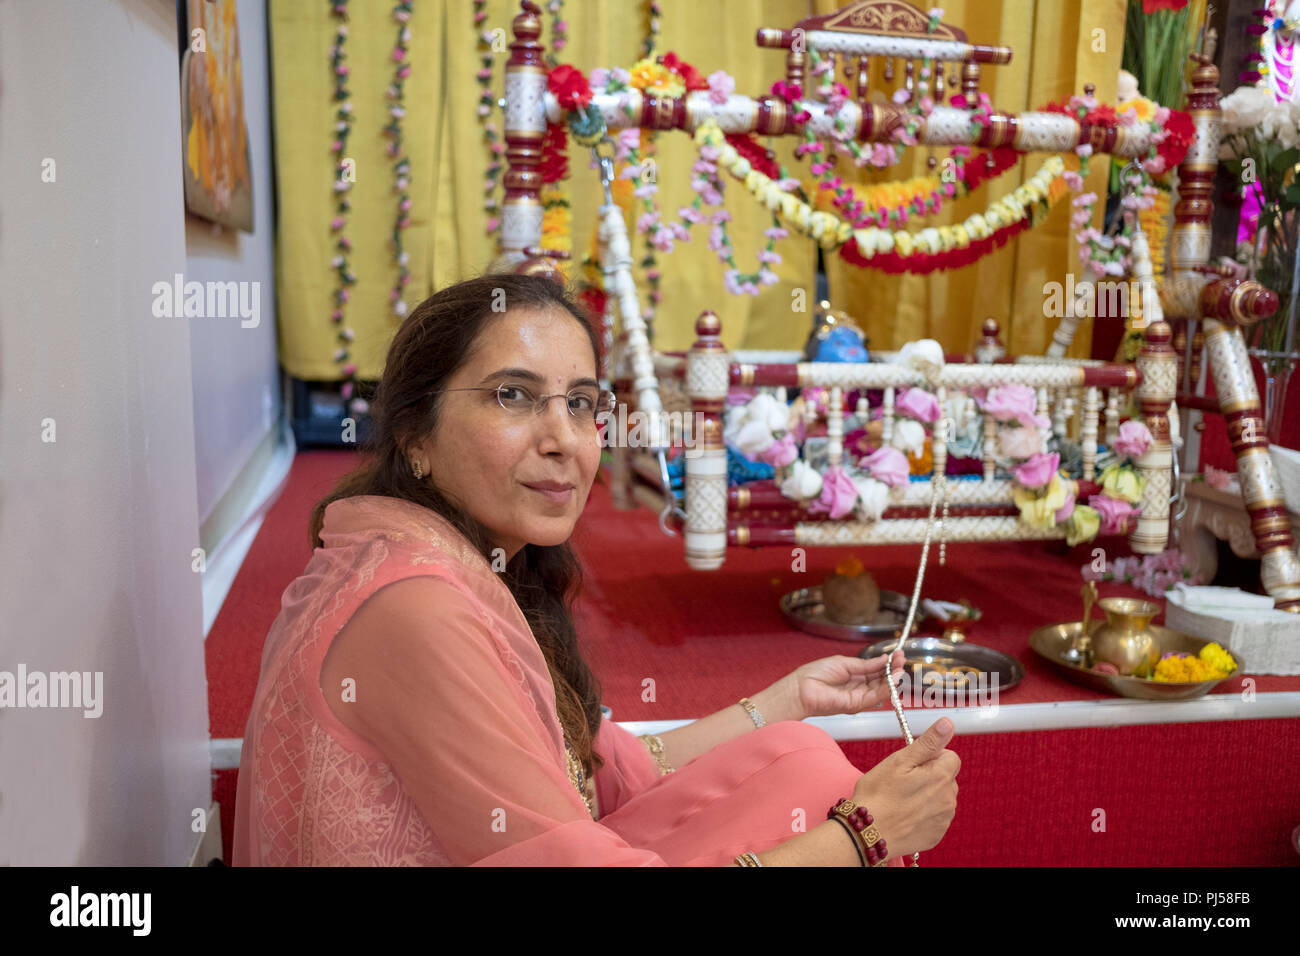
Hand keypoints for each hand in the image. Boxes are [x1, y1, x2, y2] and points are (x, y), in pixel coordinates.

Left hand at [787, 650, 905, 719]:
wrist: (801, 688)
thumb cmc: (816, 674)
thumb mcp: (844, 663)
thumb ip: (866, 664)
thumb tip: (883, 659)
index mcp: (855, 675)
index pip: (877, 670)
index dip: (888, 663)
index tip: (897, 654)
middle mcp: (859, 687)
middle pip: (883, 680)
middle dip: (894, 669)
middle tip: (903, 658)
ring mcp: (859, 697)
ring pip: (882, 689)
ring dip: (894, 678)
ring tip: (901, 667)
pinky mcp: (856, 705)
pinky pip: (875, 697)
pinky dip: (886, 688)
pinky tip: (893, 678)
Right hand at [849, 718, 959, 858]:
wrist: (867, 833)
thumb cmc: (878, 795)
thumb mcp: (900, 761)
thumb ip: (928, 742)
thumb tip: (947, 724)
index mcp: (940, 776)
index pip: (951, 756)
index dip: (931, 757)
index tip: (913, 764)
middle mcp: (948, 798)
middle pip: (946, 777)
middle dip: (930, 776)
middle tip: (903, 781)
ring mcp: (943, 819)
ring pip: (941, 797)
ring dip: (928, 795)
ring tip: (902, 799)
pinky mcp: (937, 834)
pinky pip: (936, 817)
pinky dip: (925, 814)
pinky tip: (906, 814)